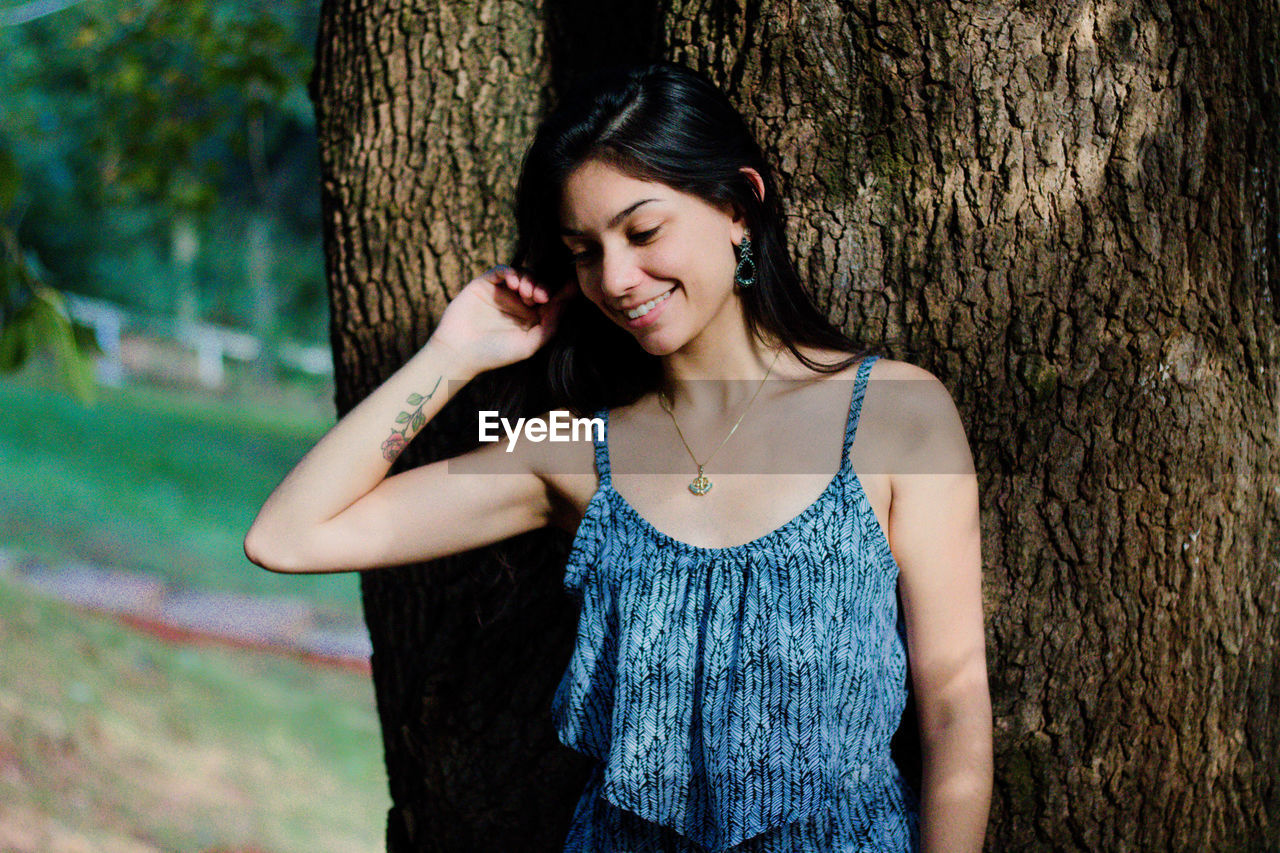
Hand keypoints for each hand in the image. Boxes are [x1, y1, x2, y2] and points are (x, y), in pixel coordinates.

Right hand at [432, 265, 575, 375]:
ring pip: (522, 275)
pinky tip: (513, 282)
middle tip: (538, 297)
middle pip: (537, 284)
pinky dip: (509, 272)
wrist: (459, 353)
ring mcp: (501, 292)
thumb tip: (566, 301)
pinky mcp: (485, 284)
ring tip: (525, 292)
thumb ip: (550, 324)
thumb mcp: (530, 344)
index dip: (560, 292)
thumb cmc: (495, 354)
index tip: (571, 286)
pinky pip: (500, 270)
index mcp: (531, 317)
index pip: (550, 299)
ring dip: (528, 279)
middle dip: (542, 286)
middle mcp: (518, 303)